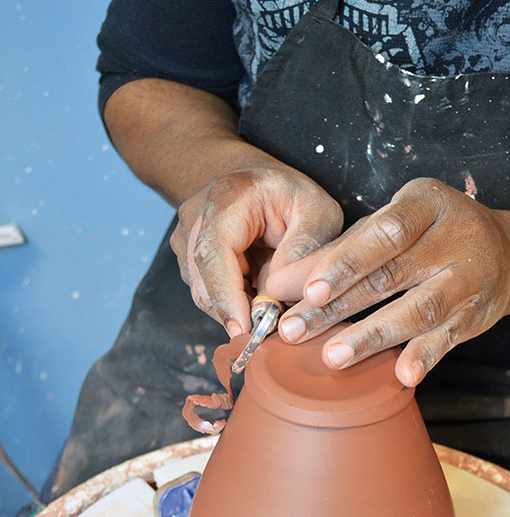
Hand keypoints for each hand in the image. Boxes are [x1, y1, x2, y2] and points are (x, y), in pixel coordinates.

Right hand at [170, 164, 342, 336]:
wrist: (258, 183)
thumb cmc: (289, 195)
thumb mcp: (315, 211)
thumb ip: (304, 247)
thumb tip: (279, 293)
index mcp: (227, 200)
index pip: (213, 254)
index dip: (226, 297)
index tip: (243, 330)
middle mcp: (196, 220)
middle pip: (204, 282)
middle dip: (236, 314)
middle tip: (269, 334)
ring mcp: (187, 242)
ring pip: (206, 294)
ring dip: (237, 311)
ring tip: (270, 313)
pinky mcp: (190, 262)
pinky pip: (210, 294)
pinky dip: (234, 305)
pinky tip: (257, 302)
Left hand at [267, 177, 509, 385]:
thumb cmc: (429, 236)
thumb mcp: (390, 227)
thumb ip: (337, 253)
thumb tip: (278, 284)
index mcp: (427, 202)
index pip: (384, 232)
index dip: (346, 262)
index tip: (308, 290)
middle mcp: (455, 237)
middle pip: (391, 275)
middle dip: (338, 306)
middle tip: (295, 330)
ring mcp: (469, 278)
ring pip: (419, 310)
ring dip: (373, 336)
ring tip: (333, 357)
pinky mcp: (477, 315)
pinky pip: (449, 338)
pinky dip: (425, 356)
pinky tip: (402, 374)